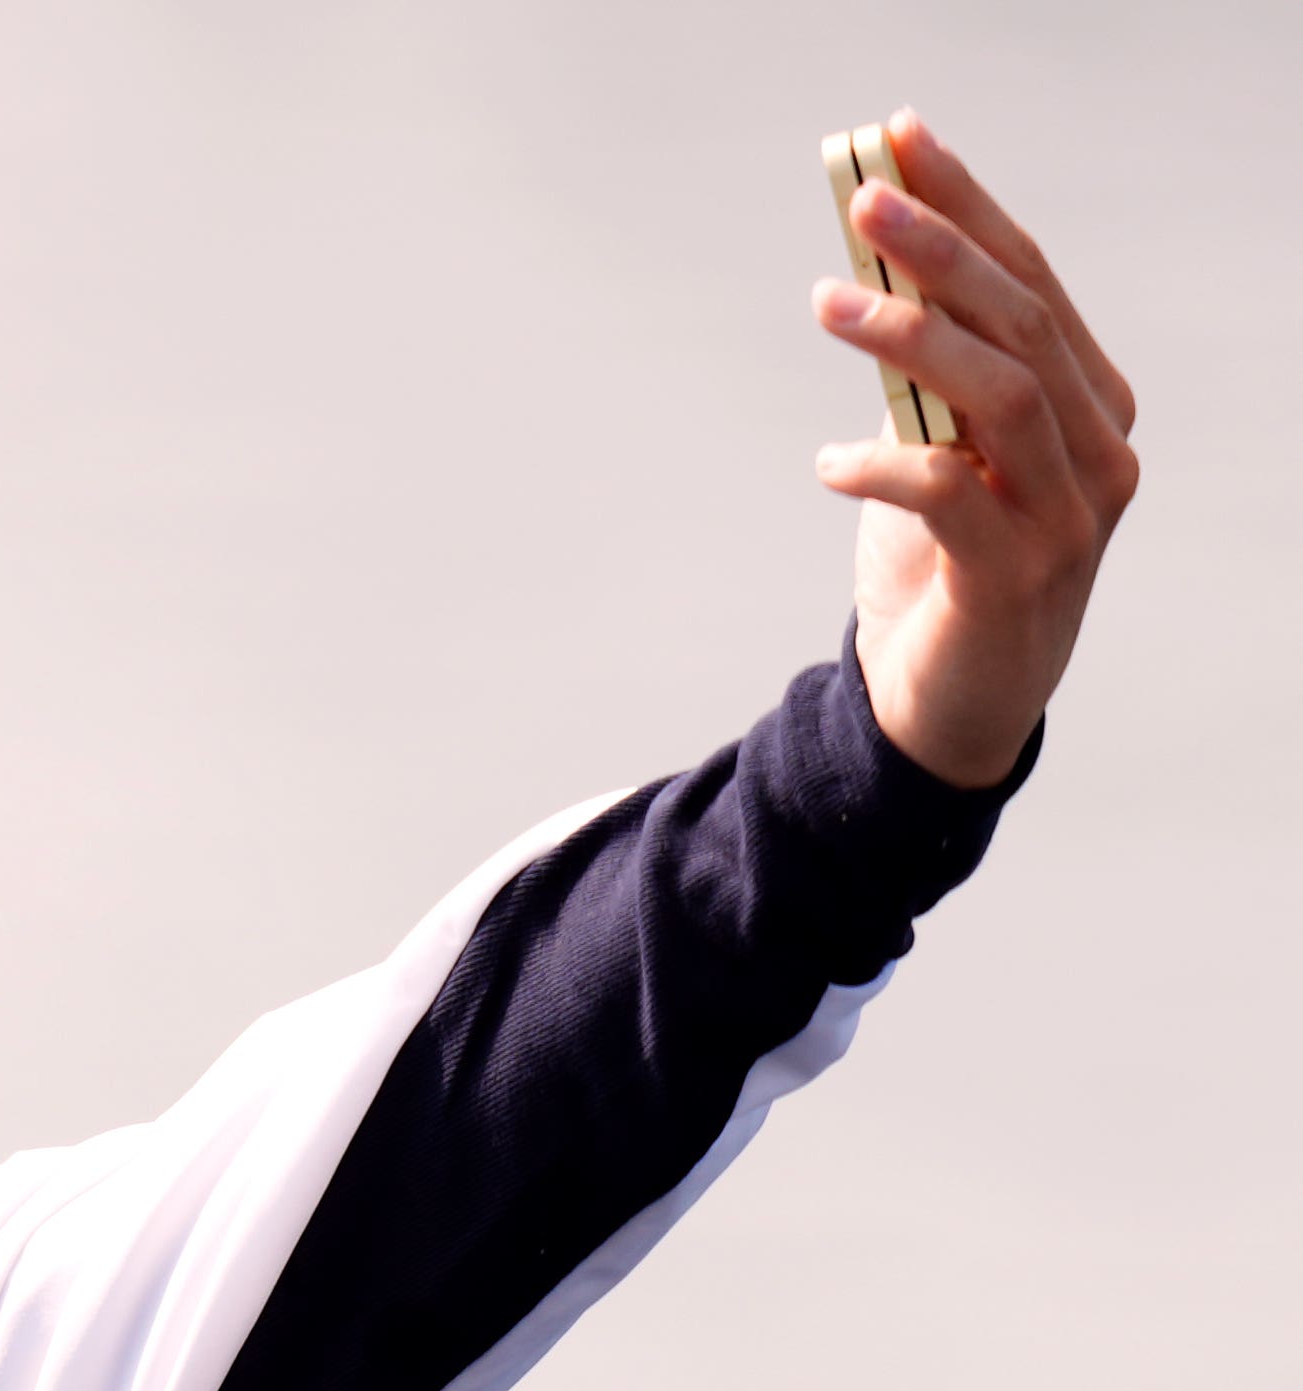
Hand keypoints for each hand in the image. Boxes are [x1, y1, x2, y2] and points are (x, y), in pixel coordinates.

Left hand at [819, 114, 1138, 789]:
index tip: (903, 144)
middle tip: (863, 200)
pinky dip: (884, 468)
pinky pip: (951, 496)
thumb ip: (924, 382)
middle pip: (1025, 323)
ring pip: (1002, 396)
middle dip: (943, 251)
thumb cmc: (939, 570)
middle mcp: (1097, 451)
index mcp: (1087, 404)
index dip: (972, 209)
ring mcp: (1070, 516)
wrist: (945, 711)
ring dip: (913, 339)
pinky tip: (829, 466)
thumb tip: (869, 275)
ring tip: (830, 303)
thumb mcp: (934, 456)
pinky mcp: (1016, 578)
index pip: (1034, 283)